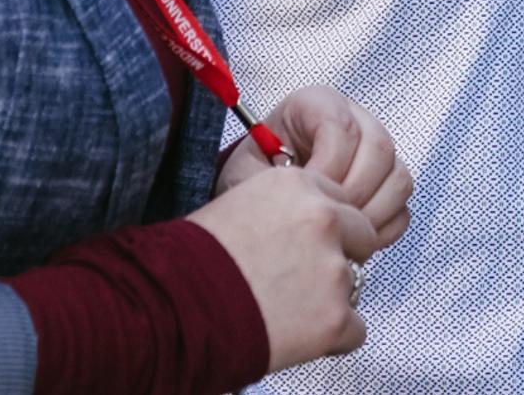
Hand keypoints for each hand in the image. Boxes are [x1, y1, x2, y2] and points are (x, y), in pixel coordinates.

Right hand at [186, 165, 378, 372]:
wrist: (162, 313)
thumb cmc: (184, 266)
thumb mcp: (237, 208)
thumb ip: (282, 211)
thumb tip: (301, 231)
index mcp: (298, 184)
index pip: (339, 201)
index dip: (321, 230)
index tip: (299, 248)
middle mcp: (324, 219)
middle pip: (361, 235)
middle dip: (336, 257)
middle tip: (297, 281)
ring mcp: (332, 269)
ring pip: (353, 284)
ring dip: (326, 300)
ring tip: (280, 311)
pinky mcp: (334, 317)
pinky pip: (354, 329)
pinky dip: (330, 338)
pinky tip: (293, 337)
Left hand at [219, 86, 412, 243]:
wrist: (260, 189)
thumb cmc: (252, 175)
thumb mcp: (247, 172)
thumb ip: (269, 183)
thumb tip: (303, 204)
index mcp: (317, 104)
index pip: (342, 129)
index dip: (328, 169)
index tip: (304, 200)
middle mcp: (356, 118)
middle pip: (380, 148)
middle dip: (354, 193)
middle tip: (326, 223)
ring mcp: (377, 150)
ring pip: (398, 177)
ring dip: (372, 213)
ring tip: (338, 236)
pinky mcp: (388, 180)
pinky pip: (402, 205)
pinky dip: (383, 228)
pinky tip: (352, 240)